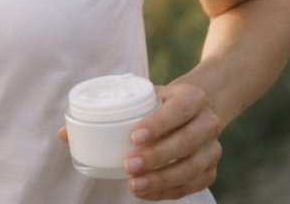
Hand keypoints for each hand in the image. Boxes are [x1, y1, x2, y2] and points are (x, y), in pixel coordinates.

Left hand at [123, 82, 222, 199]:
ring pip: (192, 168)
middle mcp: (209, 122)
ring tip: (135, 184)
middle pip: (187, 142)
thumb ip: (126, 107)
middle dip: (156, 156)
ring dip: (162, 179)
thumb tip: (76, 130)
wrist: (194, 112)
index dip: (158, 124)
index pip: (180, 110)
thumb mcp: (149, 95)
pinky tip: (146, 192)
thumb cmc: (162, 103)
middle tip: (129, 165)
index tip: (134, 137)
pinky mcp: (211, 169)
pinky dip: (168, 191)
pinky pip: (193, 185)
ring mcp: (213, 148)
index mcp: (194, 98)